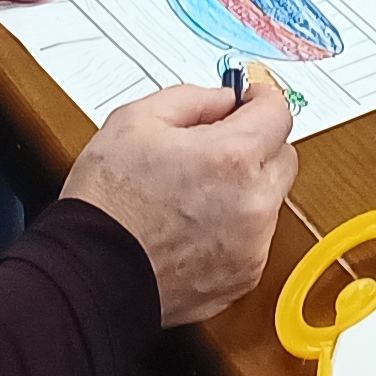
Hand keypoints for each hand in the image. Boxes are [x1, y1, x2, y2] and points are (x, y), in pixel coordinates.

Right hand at [59, 71, 300, 326]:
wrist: (91, 275)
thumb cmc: (106, 204)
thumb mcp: (136, 120)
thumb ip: (193, 98)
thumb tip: (223, 100)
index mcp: (231, 158)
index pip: (279, 114)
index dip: (263, 100)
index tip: (251, 99)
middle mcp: (253, 205)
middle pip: (284, 157)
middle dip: (258, 144)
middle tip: (218, 145)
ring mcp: (252, 246)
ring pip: (270, 201)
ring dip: (247, 189)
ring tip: (195, 193)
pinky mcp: (243, 277)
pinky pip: (255, 239)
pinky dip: (236, 227)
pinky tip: (194, 225)